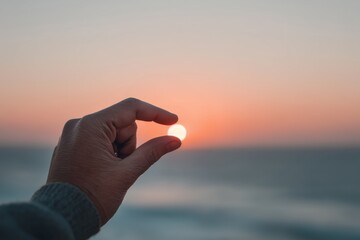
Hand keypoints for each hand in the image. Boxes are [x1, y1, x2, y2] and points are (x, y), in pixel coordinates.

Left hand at [47, 98, 180, 224]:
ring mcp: (74, 134)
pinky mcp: (72, 144)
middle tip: (120, 166)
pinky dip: (109, 152)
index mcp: (90, 126)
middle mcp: (79, 125)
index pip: (130, 108)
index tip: (174, 120)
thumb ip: (152, 152)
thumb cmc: (93, 197)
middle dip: (129, 144)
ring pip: (113, 133)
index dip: (155, 113)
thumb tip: (175, 140)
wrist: (62, 219)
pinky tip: (100, 171)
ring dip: (119, 150)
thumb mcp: (127, 173)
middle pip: (122, 124)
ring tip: (108, 172)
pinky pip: (100, 140)